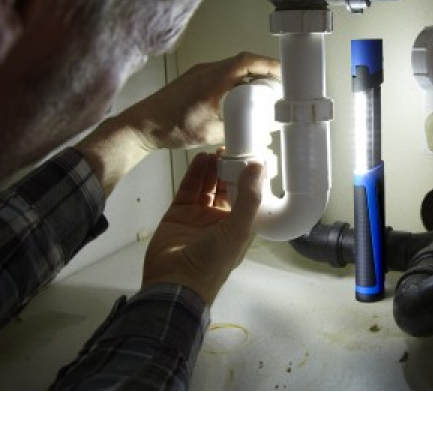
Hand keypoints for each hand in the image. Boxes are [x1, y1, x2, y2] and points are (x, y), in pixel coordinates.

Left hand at [123, 51, 280, 150]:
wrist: (141, 125)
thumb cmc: (171, 127)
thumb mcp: (208, 133)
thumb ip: (234, 130)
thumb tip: (255, 134)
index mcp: (213, 79)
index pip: (247, 62)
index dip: (269, 65)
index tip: (284, 73)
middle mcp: (207, 70)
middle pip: (243, 62)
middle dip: (263, 71)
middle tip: (278, 86)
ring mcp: (199, 73)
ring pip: (232, 67)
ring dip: (249, 75)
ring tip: (263, 92)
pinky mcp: (193, 79)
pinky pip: (221, 74)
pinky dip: (235, 81)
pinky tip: (239, 97)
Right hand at [142, 152, 263, 304]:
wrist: (174, 283)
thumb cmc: (213, 261)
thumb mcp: (238, 230)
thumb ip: (249, 198)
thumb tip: (258, 167)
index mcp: (239, 227)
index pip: (248, 197)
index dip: (250, 179)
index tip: (253, 157)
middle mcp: (221, 220)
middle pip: (227, 188)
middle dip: (230, 170)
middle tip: (232, 150)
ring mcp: (199, 216)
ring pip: (208, 186)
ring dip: (213, 169)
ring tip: (217, 151)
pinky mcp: (179, 213)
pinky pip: (189, 189)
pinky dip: (195, 174)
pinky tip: (201, 159)